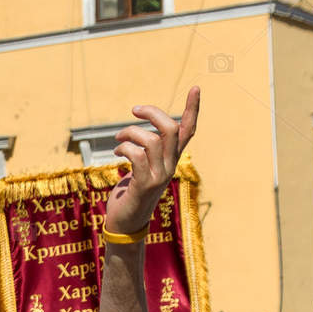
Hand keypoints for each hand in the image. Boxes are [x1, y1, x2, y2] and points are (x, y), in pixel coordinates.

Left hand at [105, 86, 199, 235]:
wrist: (126, 223)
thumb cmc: (132, 193)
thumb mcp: (143, 167)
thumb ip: (148, 151)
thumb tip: (142, 130)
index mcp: (171, 159)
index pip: (188, 131)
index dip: (192, 109)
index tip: (195, 87)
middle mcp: (170, 166)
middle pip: (171, 129)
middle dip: (152, 113)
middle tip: (135, 110)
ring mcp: (159, 177)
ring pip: (150, 140)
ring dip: (130, 133)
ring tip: (118, 139)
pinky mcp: (144, 185)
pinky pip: (136, 156)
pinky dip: (124, 149)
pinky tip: (116, 152)